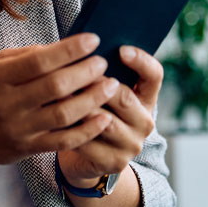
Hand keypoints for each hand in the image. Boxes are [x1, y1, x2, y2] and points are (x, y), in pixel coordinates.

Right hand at [0, 33, 118, 173]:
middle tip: (103, 64)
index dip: (69, 50)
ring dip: (92, 99)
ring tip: (110, 86)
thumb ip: (24, 56)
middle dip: (85, 72)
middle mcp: (7, 103)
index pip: (39, 60)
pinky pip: (63, 140)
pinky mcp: (28, 148)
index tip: (93, 40)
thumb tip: (60, 48)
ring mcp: (19, 128)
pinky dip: (87, 130)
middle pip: (55, 86)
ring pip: (63, 114)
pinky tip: (103, 118)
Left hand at [57, 45, 162, 186]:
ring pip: (104, 121)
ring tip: (59, 93)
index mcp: (146, 99)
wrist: (88, 158)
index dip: (141, 61)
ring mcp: (132, 144)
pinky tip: (53, 118)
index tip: (121, 49)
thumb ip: (100, 73)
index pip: (154, 75)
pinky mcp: (115, 162)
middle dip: (97, 83)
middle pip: (126, 97)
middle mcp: (145, 122)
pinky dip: (70, 130)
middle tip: (74, 71)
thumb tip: (82, 44)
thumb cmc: (92, 113)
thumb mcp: (102, 93)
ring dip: (80, 106)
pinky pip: (89, 142)